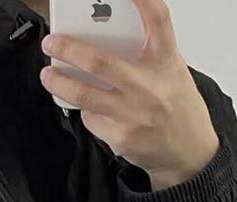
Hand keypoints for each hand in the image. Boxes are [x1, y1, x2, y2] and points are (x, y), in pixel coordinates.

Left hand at [39, 0, 220, 190]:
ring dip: (59, 83)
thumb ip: (144, 58)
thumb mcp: (172, 74)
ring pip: (84, 95)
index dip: (143, 0)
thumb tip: (100, 43)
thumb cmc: (177, 108)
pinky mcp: (120, 136)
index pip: (158, 21)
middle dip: (69, 50)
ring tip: (48, 76)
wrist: (188, 152)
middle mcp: (149, 87)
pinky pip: (91, 119)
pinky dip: (86, 112)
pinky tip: (91, 110)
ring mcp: (133, 114)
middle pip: (101, 62)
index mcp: (166, 64)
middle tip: (51, 43)